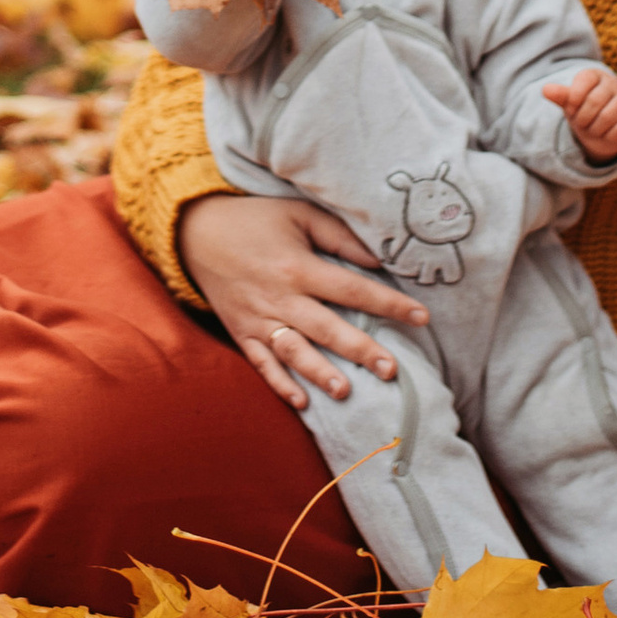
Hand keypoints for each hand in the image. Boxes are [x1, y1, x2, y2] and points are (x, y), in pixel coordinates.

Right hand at [177, 190, 427, 410]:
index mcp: (297, 265)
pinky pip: (262, 364)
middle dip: (360, 350)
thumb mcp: (298, 215)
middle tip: (391, 370)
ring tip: (346, 392)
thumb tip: (378, 261)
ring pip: (294, 353)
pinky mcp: (242, 333)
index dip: (388, 303)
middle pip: (326, 328)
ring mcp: (259, 319)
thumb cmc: (255, 218)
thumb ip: (339, 237)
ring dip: (320, 374)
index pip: (351, 289)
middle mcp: (280, 297)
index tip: (421, 316)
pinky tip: (301, 403)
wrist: (195, 231)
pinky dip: (280, 384)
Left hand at [541, 65, 616, 161]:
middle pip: (594, 101)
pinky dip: (609, 136)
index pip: (583, 81)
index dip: (574, 99)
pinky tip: (606, 133)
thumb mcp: (570, 103)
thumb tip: (545, 90)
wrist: (602, 130)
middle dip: (583, 117)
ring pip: (608, 116)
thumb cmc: (582, 111)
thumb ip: (560, 95)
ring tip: (592, 129)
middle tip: (581, 123)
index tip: (571, 108)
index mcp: (594, 75)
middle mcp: (613, 83)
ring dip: (594, 129)